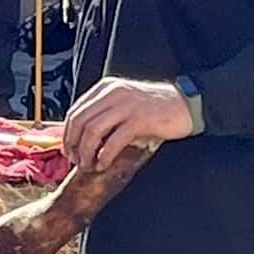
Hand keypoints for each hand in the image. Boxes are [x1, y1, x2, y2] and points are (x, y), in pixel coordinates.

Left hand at [64, 76, 195, 169]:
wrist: (186, 104)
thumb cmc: (154, 108)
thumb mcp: (124, 103)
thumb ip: (104, 112)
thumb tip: (81, 135)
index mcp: (106, 88)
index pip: (76, 111)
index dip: (67, 134)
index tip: (68, 151)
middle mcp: (113, 93)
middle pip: (80, 121)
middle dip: (73, 144)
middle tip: (75, 161)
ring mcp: (126, 106)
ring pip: (93, 131)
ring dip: (86, 152)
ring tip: (88, 165)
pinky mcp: (139, 120)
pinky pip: (113, 141)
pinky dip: (104, 156)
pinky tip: (103, 165)